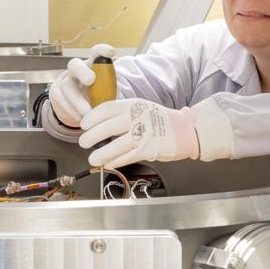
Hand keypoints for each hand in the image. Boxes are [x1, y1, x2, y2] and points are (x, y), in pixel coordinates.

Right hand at [45, 46, 116, 132]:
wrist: (77, 105)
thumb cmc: (97, 95)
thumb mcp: (107, 91)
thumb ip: (111, 91)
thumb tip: (122, 102)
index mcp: (92, 64)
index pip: (96, 52)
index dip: (102, 50)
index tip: (111, 52)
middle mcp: (77, 69)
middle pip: (74, 65)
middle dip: (82, 71)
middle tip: (90, 79)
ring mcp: (64, 80)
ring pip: (67, 87)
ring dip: (78, 102)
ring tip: (88, 114)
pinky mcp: (56, 93)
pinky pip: (62, 101)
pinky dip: (72, 111)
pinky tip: (81, 118)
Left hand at [79, 99, 198, 168]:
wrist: (186, 130)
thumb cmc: (161, 120)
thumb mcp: (142, 108)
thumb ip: (123, 113)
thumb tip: (99, 122)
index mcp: (134, 104)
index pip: (107, 108)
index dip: (92, 117)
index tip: (83, 124)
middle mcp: (138, 117)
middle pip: (108, 127)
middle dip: (92, 136)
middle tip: (83, 142)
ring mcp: (144, 134)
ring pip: (116, 146)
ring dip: (102, 154)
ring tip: (93, 159)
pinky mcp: (149, 149)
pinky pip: (127, 157)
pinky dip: (116, 162)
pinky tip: (108, 164)